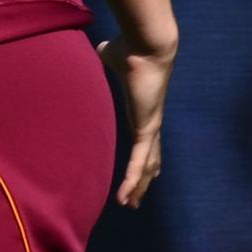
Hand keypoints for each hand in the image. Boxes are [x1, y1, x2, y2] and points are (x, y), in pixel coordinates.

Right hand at [102, 37, 172, 207]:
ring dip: (140, 187)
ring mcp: (150, 127)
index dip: (147, 155)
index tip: (148, 170)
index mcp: (143, 108)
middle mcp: (150, 120)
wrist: (146, 46)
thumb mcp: (109, 55)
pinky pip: (139, 162)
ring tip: (131, 205)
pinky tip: (126, 197)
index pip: (146, 138)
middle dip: (145, 179)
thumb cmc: (129, 47)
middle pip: (151, 157)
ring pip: (147, 166)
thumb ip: (106, 56)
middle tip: (138, 198)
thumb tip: (100, 47)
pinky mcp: (146, 129)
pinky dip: (133, 181)